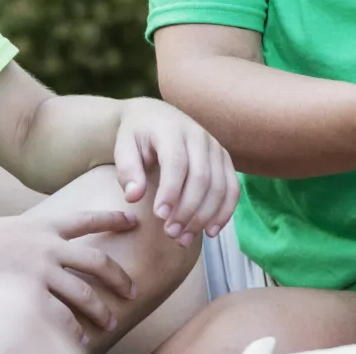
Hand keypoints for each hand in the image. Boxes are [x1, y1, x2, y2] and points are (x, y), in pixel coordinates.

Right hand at [0, 209, 140, 341]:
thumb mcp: (4, 233)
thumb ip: (29, 240)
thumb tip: (45, 252)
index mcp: (41, 227)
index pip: (86, 220)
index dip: (113, 218)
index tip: (133, 220)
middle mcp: (46, 247)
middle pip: (97, 261)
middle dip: (119, 277)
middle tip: (132, 290)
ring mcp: (39, 272)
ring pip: (85, 293)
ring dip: (101, 310)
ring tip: (110, 322)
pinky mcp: (30, 296)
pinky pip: (62, 317)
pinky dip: (73, 331)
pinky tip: (80, 340)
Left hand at [114, 97, 238, 246]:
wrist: (155, 117)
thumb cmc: (137, 136)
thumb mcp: (123, 147)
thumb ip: (127, 170)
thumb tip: (133, 197)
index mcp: (171, 130)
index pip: (176, 161)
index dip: (170, 190)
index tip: (159, 216)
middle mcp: (199, 136)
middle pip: (201, 177)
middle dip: (188, 210)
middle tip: (170, 234)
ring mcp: (215, 147)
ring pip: (219, 185)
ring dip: (205, 216)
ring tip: (184, 239)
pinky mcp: (224, 159)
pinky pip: (232, 188)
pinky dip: (225, 211)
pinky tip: (210, 231)